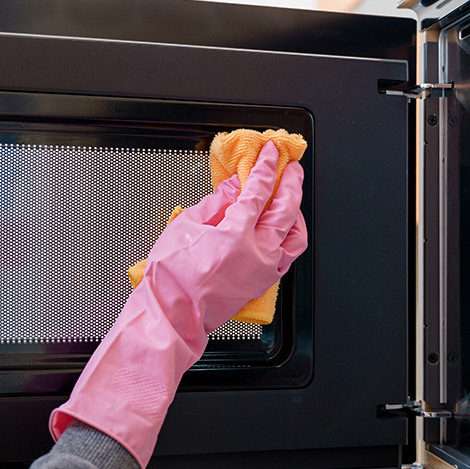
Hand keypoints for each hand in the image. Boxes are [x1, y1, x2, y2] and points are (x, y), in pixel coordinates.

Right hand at [144, 140, 306, 335]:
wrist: (173, 315)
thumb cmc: (173, 276)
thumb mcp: (186, 226)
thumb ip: (215, 202)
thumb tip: (232, 187)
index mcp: (237, 233)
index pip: (261, 189)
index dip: (268, 167)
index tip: (272, 153)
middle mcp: (258, 252)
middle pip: (287, 208)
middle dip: (292, 184)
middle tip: (292, 169)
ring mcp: (265, 269)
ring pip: (295, 234)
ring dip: (296, 212)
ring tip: (291, 198)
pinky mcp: (264, 282)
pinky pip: (289, 255)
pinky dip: (290, 237)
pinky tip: (283, 229)